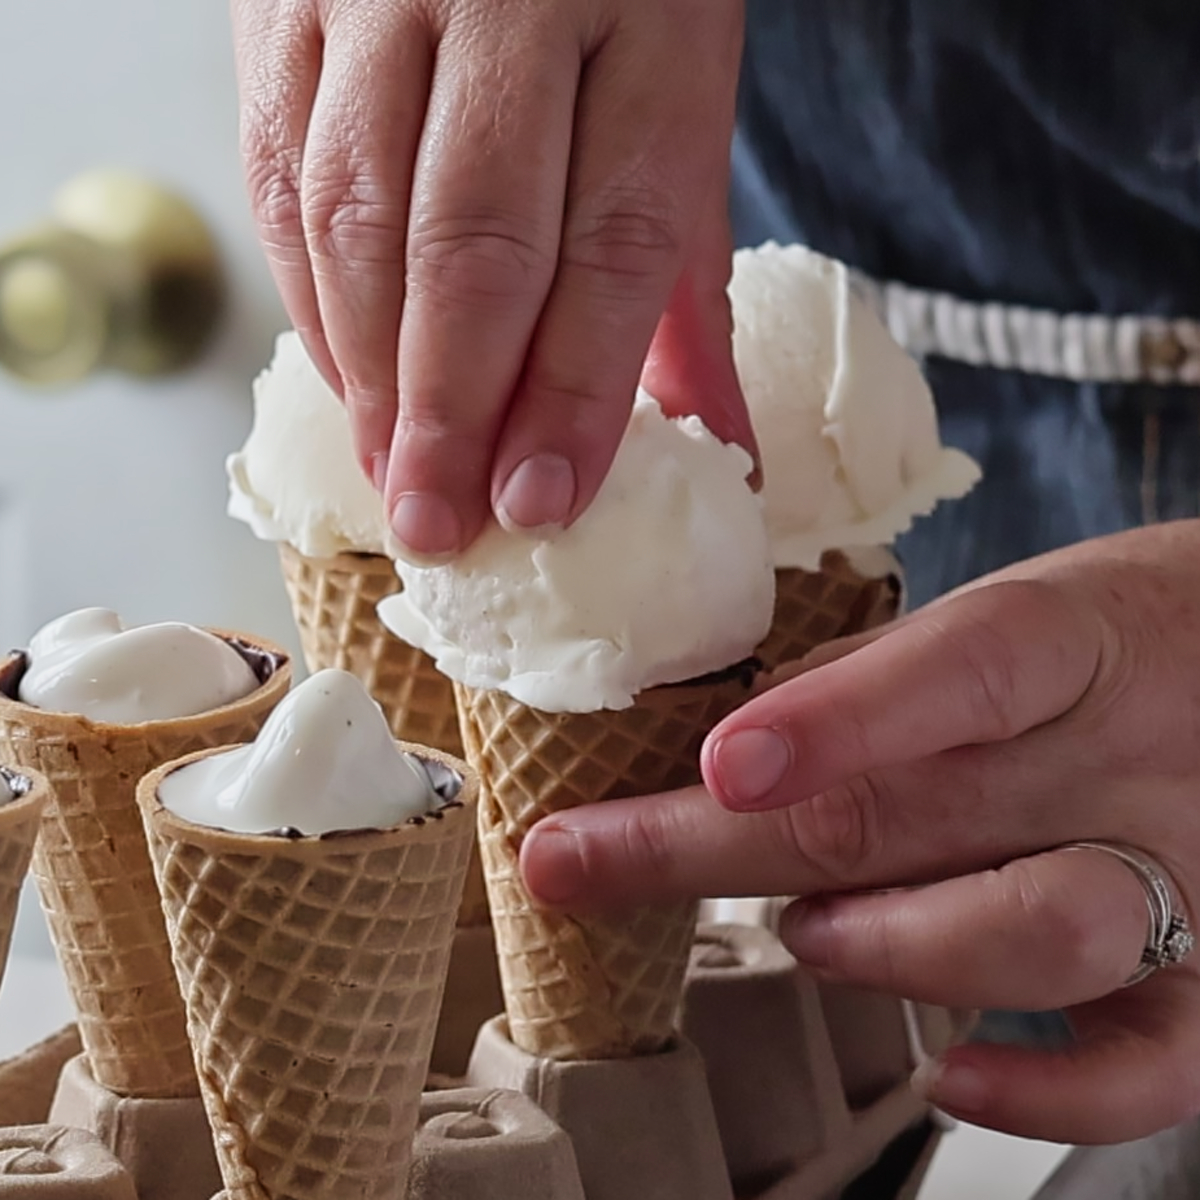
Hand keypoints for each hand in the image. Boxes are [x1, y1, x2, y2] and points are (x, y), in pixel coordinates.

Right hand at [232, 0, 753, 559]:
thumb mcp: (682, 109)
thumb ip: (689, 284)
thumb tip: (724, 454)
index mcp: (651, 23)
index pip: (614, 243)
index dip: (573, 391)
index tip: (540, 503)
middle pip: (470, 246)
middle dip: (451, 412)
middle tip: (441, 526)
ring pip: (355, 221)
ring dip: (371, 377)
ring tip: (395, 480)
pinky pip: (279, 177)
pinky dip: (310, 302)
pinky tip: (348, 383)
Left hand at [522, 521, 1199, 1143]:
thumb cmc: (1116, 636)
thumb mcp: (1015, 609)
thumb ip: (883, 679)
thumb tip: (731, 747)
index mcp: (1071, 637)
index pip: (958, 671)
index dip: (836, 719)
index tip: (714, 766)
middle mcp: (1127, 755)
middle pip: (912, 814)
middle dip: (716, 847)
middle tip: (581, 862)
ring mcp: (1183, 871)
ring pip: (1030, 936)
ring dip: (875, 946)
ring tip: (806, 932)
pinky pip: (1147, 1065)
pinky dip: (1043, 1092)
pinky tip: (951, 1077)